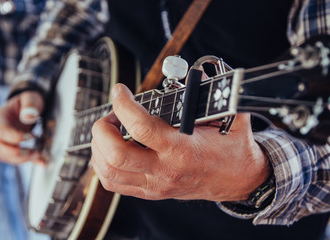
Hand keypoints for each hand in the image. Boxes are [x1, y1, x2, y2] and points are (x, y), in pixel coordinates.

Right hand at [0, 91, 44, 164]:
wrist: (27, 108)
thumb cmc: (28, 103)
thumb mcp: (31, 98)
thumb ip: (30, 105)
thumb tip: (28, 117)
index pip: (1, 131)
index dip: (15, 137)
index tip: (31, 136)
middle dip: (18, 152)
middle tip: (36, 152)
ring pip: (4, 156)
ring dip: (22, 159)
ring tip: (39, 155)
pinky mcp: (7, 149)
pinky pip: (13, 159)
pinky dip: (27, 161)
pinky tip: (40, 161)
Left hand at [91, 84, 270, 201]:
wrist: (238, 181)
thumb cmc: (233, 149)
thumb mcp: (230, 117)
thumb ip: (215, 92)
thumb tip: (197, 71)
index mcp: (183, 149)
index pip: (141, 127)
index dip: (123, 104)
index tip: (120, 91)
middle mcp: (165, 170)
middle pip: (116, 155)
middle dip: (103, 129)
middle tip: (112, 115)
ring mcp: (155, 185)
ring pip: (109, 171)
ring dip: (100, 146)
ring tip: (110, 130)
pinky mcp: (150, 192)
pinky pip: (114, 183)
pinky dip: (102, 164)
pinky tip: (110, 149)